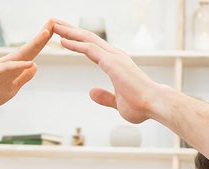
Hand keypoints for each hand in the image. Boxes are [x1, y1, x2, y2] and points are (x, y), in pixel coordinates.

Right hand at [0, 22, 51, 109]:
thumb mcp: (12, 88)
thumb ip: (23, 78)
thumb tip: (34, 66)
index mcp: (14, 66)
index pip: (32, 52)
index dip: (43, 41)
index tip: (55, 30)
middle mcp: (9, 62)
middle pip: (29, 48)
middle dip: (42, 35)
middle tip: (54, 21)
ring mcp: (1, 66)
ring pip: (20, 54)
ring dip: (34, 43)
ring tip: (46, 33)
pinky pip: (8, 68)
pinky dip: (19, 65)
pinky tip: (30, 62)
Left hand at [51, 19, 166, 123]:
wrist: (155, 104)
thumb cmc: (142, 105)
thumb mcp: (118, 102)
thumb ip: (105, 97)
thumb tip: (91, 93)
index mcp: (116, 63)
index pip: (92, 48)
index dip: (77, 41)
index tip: (64, 37)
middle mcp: (115, 55)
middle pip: (88, 38)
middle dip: (70, 30)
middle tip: (55, 23)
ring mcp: (114, 57)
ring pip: (87, 39)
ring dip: (69, 32)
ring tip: (54, 25)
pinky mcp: (112, 62)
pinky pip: (89, 49)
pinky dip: (75, 44)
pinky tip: (63, 40)